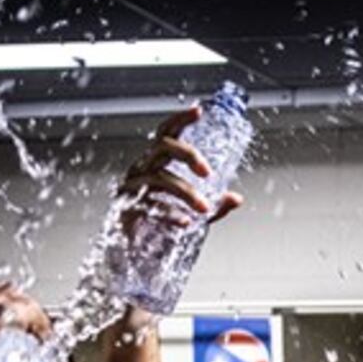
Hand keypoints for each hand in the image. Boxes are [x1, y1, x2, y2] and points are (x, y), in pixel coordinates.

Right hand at [116, 107, 243, 236]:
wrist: (133, 250)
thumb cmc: (159, 221)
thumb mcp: (191, 209)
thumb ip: (213, 203)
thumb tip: (236, 198)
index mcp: (156, 162)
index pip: (166, 133)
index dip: (180, 120)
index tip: (198, 111)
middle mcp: (143, 168)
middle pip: (163, 146)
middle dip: (188, 154)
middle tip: (208, 173)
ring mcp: (133, 186)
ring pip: (160, 178)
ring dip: (187, 193)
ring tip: (205, 209)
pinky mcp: (127, 208)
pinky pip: (150, 206)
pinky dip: (171, 214)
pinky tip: (185, 221)